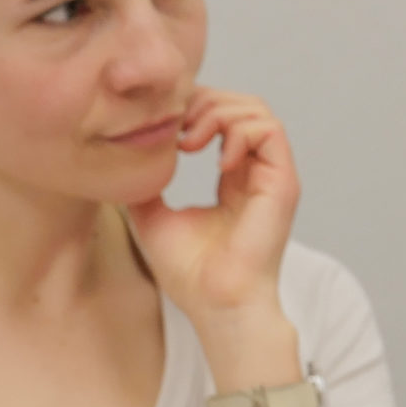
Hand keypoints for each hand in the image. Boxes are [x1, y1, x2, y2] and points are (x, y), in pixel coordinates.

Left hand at [123, 88, 300, 332]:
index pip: (221, 119)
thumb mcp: (151, 216)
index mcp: (231, 178)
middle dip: (202, 103)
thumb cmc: (189, 272)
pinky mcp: (282, 182)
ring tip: (189, 142)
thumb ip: (145, 184)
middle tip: (173, 128)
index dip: (192, 108)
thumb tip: (123, 160)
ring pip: (255, 110)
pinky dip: (237, 131)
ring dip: (217, 113)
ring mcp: (271, 175)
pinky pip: (268, 130)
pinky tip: (213, 160)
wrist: (215, 303)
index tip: (161, 124)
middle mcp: (255, 172)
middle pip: (238, 105)